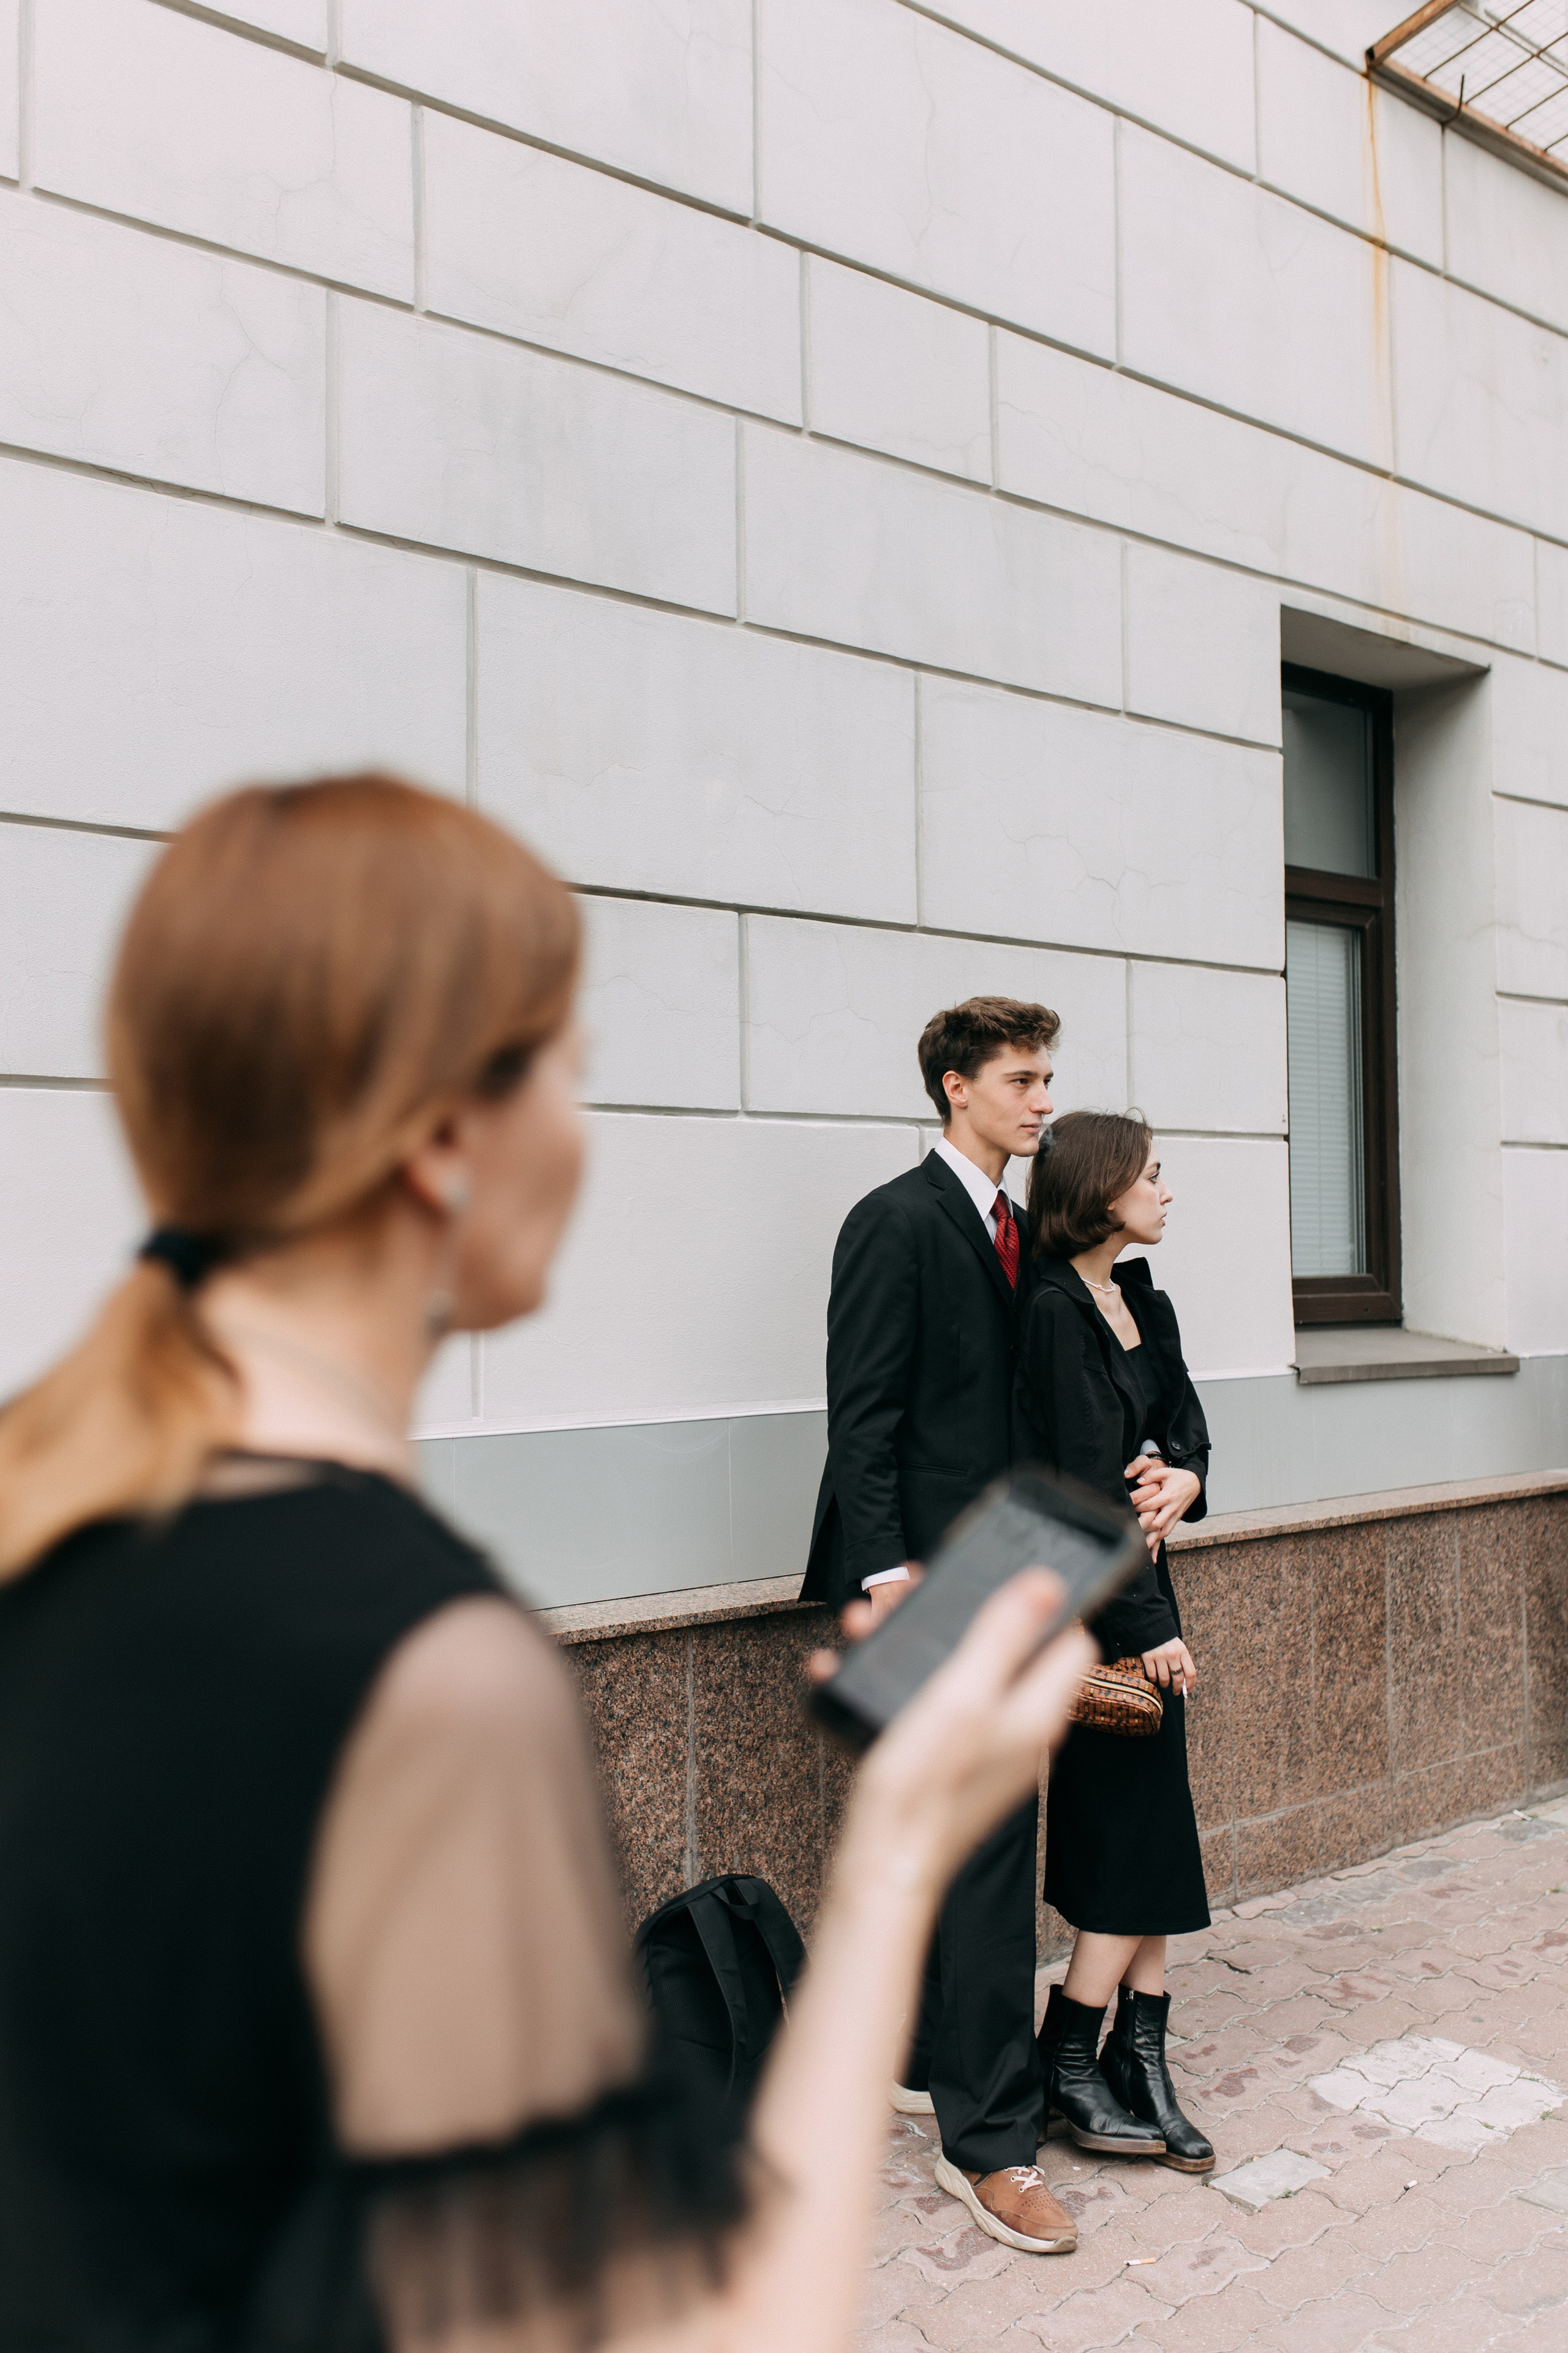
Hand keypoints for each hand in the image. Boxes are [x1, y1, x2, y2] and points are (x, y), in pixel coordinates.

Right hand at [823, 1574, 1093, 1900]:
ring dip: (908, 1644)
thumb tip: (1047, 1583)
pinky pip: (920, 1705)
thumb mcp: (962, 1693)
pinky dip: (885, 1684)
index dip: (1042, 1606)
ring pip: (952, 1672)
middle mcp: (1016, 1728)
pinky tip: (839, 1672)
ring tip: (862, 1625)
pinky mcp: (944, 1760)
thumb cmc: (924, 1788)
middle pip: (1002, 1650)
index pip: (1069, 1642)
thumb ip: (1004, 1635)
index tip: (999, 1579)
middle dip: (955, 1616)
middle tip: (911, 1594)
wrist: (879, 1868)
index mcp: (1035, 1711)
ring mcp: (979, 1746)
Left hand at [1125, 1457, 1201, 1552]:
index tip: (1126, 1507)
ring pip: (1162, 1533)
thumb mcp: (1165, 1472)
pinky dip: (1158, 1546)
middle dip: (1142, 1529)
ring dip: (1150, 1541)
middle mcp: (1171, 1509)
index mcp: (1168, 1496)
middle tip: (1127, 1533)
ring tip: (1137, 1551)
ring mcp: (1174, 1517)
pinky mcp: (1174, 1521)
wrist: (1196, 1484)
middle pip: (1156, 1523)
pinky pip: (1166, 1534)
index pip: (1151, 1504)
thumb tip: (1138, 1481)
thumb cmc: (1178, 1477)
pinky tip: (1152, 1558)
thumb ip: (1151, 1476)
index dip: (1138, 1507)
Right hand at [1140, 1635, 1196, 1695]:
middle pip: (1178, 1678)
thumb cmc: (1166, 1640)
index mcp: (1182, 1651)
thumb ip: (1182, 1662)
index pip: (1191, 1672)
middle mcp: (1172, 1654)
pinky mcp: (1148, 1656)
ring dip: (1165, 1685)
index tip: (1187, 1691)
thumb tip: (1183, 1683)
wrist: (1150, 1626)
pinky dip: (1154, 1679)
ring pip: (1165, 1679)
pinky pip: (1152, 1675)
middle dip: (1177, 1688)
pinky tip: (1154, 1678)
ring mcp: (1160, 1655)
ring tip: (1164, 1685)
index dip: (1190, 1684)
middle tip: (1175, 1692)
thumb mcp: (1178, 1647)